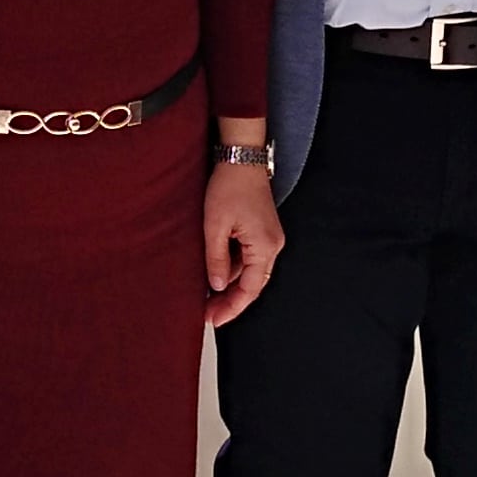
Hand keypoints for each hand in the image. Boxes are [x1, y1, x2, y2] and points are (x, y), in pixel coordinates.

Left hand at [203, 157, 283, 325]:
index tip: (213, 320)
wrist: (241, 157)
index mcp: (264, 247)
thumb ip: (216, 259)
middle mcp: (272, 245)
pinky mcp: (261, 231)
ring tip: (204, 295)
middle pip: (252, 284)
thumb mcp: (215, 225)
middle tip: (207, 314)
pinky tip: (214, 272)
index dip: (231, 307)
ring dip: (229, 284)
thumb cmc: (230, 186)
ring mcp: (268, 238)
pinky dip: (232, 268)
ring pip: (248, 272)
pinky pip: (247, 258)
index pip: (249, 289)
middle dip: (230, 301)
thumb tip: (216, 286)